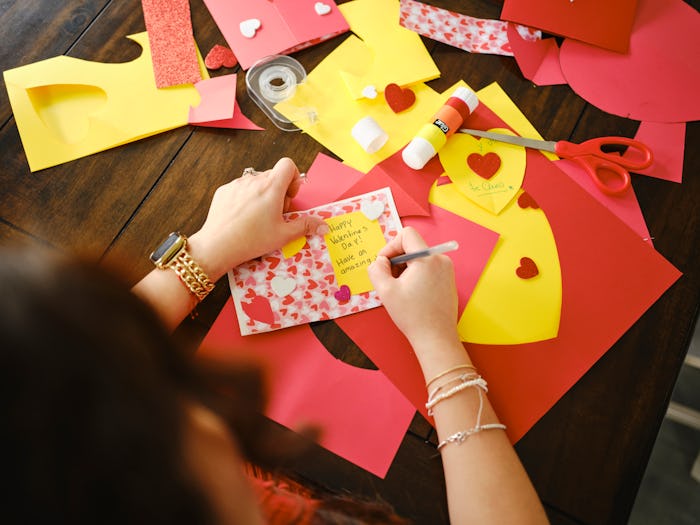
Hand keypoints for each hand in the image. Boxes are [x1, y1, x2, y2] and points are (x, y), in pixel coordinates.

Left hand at [188, 158, 326, 279]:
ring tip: (258, 218)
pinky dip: (245, 199)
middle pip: (273, 176)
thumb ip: (306, 226)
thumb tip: (323, 226)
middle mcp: (254, 180)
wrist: (218, 245)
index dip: (293, 178)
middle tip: (275, 214)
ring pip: (256, 183)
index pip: (288, 164)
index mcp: (271, 187)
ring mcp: (237, 184)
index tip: (289, 196)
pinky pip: (239, 189)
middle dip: (278, 192)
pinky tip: (242, 218)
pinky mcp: (224, 191)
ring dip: (261, 195)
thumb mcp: (284, 235)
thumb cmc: (252, 240)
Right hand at [368, 227, 460, 352]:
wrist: (436, 338)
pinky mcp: (448, 280)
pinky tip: (412, 295)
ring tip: (401, 290)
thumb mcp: (386, 291)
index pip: (406, 234)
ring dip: (405, 269)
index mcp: (427, 258)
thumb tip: (379, 261)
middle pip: (412, 247)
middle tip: (390, 281)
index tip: (384, 265)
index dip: (390, 247)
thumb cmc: (413, 316)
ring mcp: (447, 270)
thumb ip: (376, 269)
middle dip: (397, 261)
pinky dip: (416, 276)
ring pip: (419, 258)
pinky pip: (428, 268)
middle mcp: (440, 260)